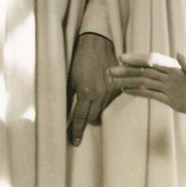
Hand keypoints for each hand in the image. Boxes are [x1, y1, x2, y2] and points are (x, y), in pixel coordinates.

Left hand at [68, 31, 119, 147]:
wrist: (97, 44)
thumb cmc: (80, 60)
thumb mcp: (70, 79)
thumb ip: (70, 97)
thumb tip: (67, 113)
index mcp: (86, 93)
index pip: (79, 118)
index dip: (76, 131)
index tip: (75, 142)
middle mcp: (100, 94)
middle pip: (93, 118)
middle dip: (85, 123)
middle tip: (79, 128)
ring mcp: (110, 90)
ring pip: (102, 110)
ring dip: (95, 112)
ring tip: (89, 113)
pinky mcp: (118, 86)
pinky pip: (111, 101)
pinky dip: (104, 103)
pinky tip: (99, 99)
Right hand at [109, 52, 185, 122]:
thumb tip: (178, 53)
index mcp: (177, 68)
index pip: (153, 61)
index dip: (138, 59)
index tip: (123, 58)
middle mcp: (171, 76)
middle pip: (144, 72)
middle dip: (127, 71)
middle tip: (109, 71)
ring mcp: (170, 88)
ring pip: (145, 83)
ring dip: (128, 81)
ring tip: (111, 79)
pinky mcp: (172, 99)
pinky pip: (151, 94)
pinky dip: (137, 92)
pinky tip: (125, 90)